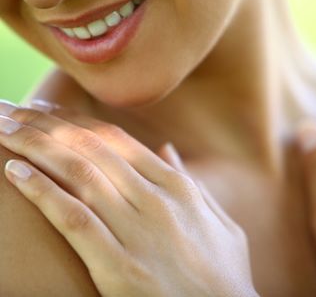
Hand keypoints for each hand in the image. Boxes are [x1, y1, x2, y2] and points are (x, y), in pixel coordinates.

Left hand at [0, 100, 257, 296]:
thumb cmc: (224, 274)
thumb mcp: (220, 221)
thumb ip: (190, 182)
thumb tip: (166, 149)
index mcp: (178, 186)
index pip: (115, 140)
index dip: (74, 120)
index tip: (44, 110)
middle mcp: (156, 200)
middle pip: (90, 149)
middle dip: (44, 125)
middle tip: (8, 110)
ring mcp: (138, 231)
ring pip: (78, 174)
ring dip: (34, 147)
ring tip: (2, 130)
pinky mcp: (119, 267)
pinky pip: (74, 219)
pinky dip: (42, 192)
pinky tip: (15, 173)